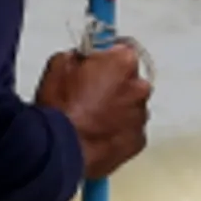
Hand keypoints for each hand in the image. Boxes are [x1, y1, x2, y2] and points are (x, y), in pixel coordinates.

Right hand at [37, 39, 152, 179]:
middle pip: (130, 80)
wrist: (60, 150)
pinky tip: (97, 135)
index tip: (97, 64)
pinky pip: (130, 130)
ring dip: (117, 109)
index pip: (123, 49)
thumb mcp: (59, 65)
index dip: (107, 57)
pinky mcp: (139, 141)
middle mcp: (140, 88)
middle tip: (90, 95)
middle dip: (114, 84)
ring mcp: (141, 116)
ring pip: (131, 107)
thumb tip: (85, 59)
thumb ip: (80, 56)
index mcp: (123, 63)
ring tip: (92, 119)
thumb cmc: (59, 106)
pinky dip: (118, 131)